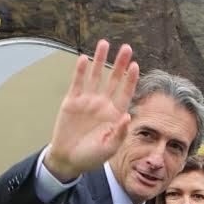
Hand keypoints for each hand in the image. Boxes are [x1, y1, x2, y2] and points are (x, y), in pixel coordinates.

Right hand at [43, 40, 139, 181]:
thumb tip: (128, 116)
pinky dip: (81, 71)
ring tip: (104, 43)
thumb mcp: (109, 149)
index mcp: (115, 114)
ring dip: (100, 60)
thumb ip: (119, 133)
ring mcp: (88, 101)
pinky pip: (77, 83)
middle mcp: (103, 104)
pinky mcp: (72, 101)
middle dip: (120, 64)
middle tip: (126, 48)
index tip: (135, 66)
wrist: (68, 160)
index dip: (131, 79)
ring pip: (96, 76)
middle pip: (114, 79)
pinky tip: (85, 59)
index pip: (126, 92)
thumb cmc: (91, 157)